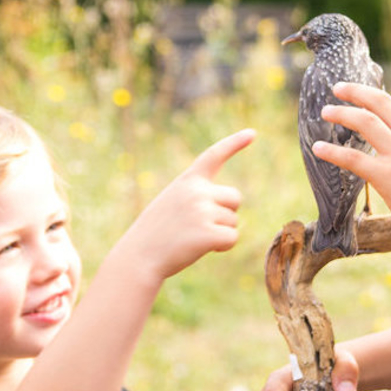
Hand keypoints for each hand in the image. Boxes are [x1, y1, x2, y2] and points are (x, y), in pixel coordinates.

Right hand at [114, 129, 255, 279]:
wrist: (138, 257)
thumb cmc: (156, 232)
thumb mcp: (173, 202)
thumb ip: (198, 196)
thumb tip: (231, 206)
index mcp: (187, 180)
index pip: (214, 155)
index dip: (234, 143)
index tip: (252, 133)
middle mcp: (197, 191)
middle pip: (235, 198)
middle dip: (225, 212)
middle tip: (199, 225)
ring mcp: (202, 212)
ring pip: (233, 221)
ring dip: (219, 232)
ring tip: (192, 237)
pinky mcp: (209, 234)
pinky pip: (232, 238)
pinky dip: (222, 246)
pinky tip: (201, 248)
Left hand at [313, 83, 390, 244]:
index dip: (374, 103)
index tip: (362, 104)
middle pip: (379, 101)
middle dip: (356, 91)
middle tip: (338, 88)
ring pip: (363, 121)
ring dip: (341, 113)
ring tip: (325, 112)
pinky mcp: (386, 176)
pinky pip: (352, 158)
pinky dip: (332, 151)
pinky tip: (318, 148)